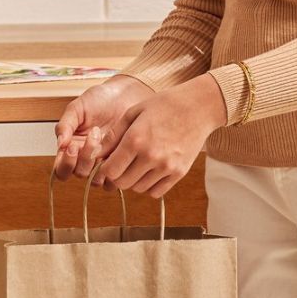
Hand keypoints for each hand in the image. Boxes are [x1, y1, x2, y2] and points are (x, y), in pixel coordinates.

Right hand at [53, 74, 154, 182]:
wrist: (125, 94)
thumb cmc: (100, 99)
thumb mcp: (77, 108)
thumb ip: (65, 125)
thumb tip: (60, 144)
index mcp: (71, 148)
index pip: (61, 169)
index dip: (65, 163)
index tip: (72, 146)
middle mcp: (85, 159)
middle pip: (79, 173)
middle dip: (84, 157)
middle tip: (92, 135)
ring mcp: (103, 162)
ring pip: (96, 179)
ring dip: (99, 162)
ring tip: (104, 138)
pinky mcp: (120, 162)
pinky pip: (116, 176)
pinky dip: (115, 164)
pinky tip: (117, 145)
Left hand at [92, 72, 227, 198]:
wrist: (199, 107)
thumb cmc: (164, 105)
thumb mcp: (134, 112)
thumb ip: (114, 134)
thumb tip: (98, 154)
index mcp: (136, 140)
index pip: (110, 171)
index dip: (105, 169)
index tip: (109, 162)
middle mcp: (150, 156)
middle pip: (122, 183)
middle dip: (117, 176)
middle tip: (122, 164)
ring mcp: (166, 167)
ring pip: (138, 188)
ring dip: (134, 180)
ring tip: (138, 164)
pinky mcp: (179, 173)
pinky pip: (156, 192)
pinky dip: (150, 185)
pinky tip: (151, 171)